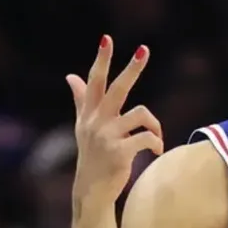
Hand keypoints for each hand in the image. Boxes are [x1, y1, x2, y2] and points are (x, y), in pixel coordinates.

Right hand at [66, 37, 163, 204]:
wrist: (91, 189)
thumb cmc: (92, 155)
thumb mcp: (83, 126)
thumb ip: (80, 99)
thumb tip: (70, 75)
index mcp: (90, 113)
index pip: (95, 81)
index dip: (102, 59)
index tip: (107, 38)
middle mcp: (97, 121)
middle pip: (118, 89)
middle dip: (132, 68)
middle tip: (144, 50)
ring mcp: (107, 136)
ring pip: (141, 114)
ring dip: (155, 124)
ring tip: (157, 136)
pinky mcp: (120, 152)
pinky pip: (147, 138)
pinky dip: (156, 143)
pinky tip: (156, 150)